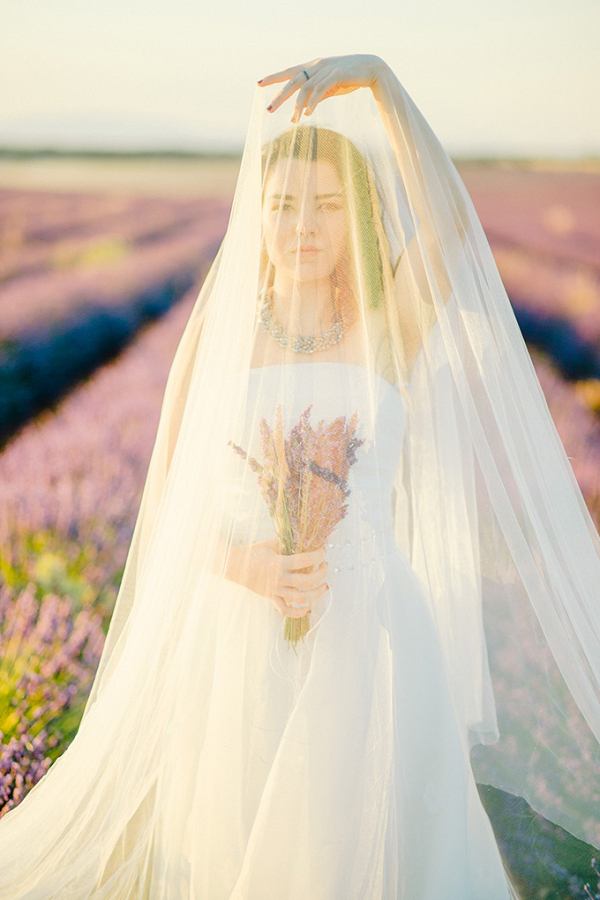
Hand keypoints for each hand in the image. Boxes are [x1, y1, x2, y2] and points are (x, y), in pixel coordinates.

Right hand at [226, 538, 328, 617]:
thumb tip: (304, 544)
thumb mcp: (271, 544)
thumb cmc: (253, 552)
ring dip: (316, 593)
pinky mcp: (271, 597)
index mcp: (278, 563)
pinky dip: (297, 613)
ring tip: (324, 586)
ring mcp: (275, 590)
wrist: (234, 565)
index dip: (317, 555)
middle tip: (325, 566)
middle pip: (307, 581)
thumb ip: (287, 544)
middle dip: (321, 574)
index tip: (323, 551)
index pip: (304, 560)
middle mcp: (278, 579)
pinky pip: (285, 610)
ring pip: (300, 598)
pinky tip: (307, 609)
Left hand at [257, 54, 386, 123]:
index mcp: (313, 67)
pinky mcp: (336, 75)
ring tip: (294, 120)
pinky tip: (308, 113)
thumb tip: (306, 107)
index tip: (258, 83)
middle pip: (292, 81)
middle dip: (279, 96)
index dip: (274, 77)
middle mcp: (316, 66)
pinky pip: (320, 90)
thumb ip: (317, 93)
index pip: (289, 72)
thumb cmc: (350, 78)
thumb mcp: (330, 86)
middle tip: (268, 110)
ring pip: (305, 88)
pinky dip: (312, 102)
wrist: (371, 69)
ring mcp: (326, 70)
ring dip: (298, 106)